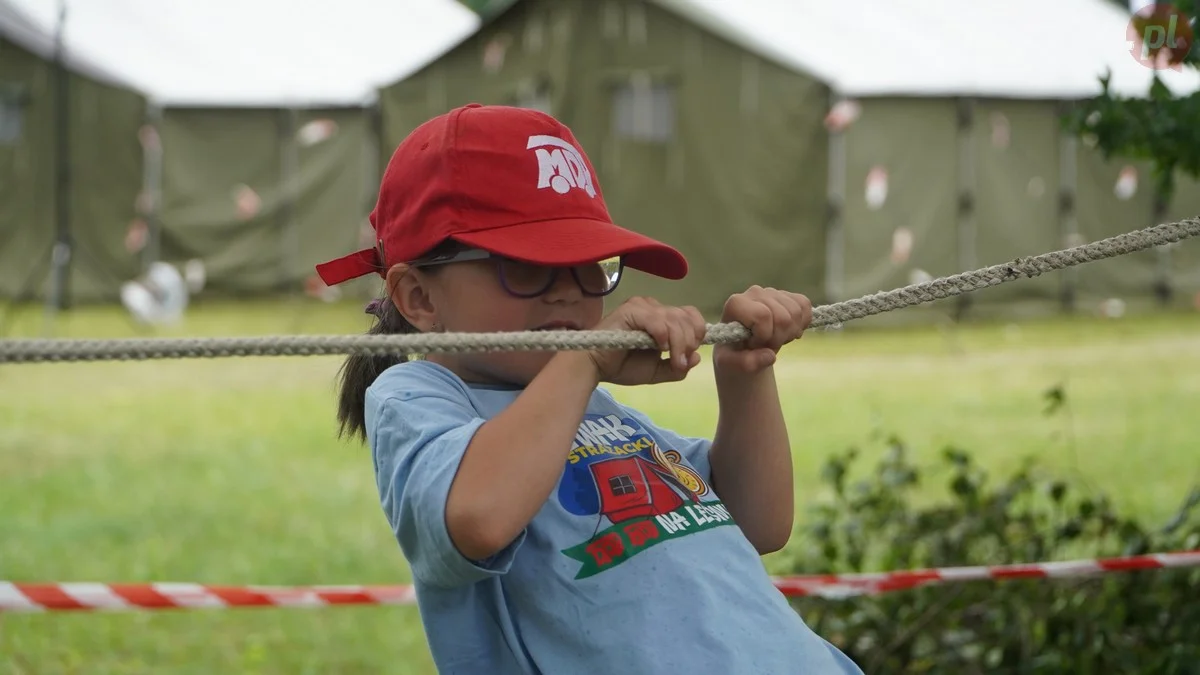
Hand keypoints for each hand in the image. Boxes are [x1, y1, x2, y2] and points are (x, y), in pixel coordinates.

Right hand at [586, 296, 706, 385]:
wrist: (594, 367)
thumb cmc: (622, 366)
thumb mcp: (656, 371)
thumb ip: (677, 367)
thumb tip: (697, 357)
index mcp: (661, 316)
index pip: (689, 314)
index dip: (697, 331)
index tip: (691, 353)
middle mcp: (653, 307)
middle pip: (685, 317)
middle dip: (690, 341)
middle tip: (682, 362)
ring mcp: (642, 306)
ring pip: (673, 319)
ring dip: (679, 343)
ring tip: (674, 361)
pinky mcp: (631, 310)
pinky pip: (657, 320)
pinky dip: (663, 335)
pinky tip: (660, 348)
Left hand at [713, 286, 811, 374]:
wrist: (744, 349)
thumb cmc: (735, 354)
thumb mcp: (733, 364)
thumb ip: (746, 363)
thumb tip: (770, 356)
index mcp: (736, 304)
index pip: (763, 315)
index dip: (765, 335)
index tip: (754, 344)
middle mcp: (754, 293)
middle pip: (782, 317)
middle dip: (778, 338)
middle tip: (767, 344)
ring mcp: (772, 292)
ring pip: (796, 312)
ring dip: (790, 332)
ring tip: (776, 338)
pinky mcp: (787, 295)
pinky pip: (804, 305)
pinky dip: (802, 323)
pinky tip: (788, 331)